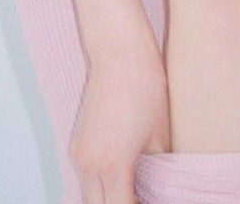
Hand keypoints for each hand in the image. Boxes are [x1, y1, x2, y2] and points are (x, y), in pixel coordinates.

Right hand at [71, 31, 169, 203]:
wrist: (120, 50)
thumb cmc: (146, 88)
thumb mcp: (160, 136)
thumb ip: (158, 172)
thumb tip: (162, 190)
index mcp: (113, 165)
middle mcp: (89, 163)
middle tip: (144, 199)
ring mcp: (79, 152)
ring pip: (91, 194)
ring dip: (109, 198)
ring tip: (136, 192)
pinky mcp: (77, 140)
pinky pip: (87, 176)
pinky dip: (102, 185)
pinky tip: (124, 179)